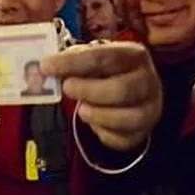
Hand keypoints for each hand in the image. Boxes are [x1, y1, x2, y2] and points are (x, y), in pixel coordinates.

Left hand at [41, 42, 161, 151]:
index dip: (73, 62)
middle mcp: (148, 81)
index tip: (46, 66)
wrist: (130, 93)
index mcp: (133, 55)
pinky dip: (102, 132)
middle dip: (88, 90)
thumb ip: (72, 60)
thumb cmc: (106, 72)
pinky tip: (94, 122)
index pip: (103, 57)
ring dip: (96, 114)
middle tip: (66, 88)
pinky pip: (122, 139)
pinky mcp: (142, 133)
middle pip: (121, 89)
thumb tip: (45, 68)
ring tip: (81, 108)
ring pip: (126, 118)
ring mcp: (149, 109)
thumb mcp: (92, 58)